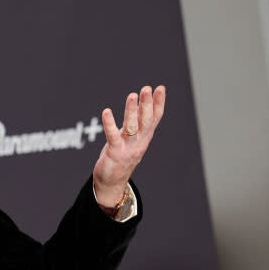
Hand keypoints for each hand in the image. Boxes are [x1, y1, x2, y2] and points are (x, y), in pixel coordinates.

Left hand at [93, 85, 165, 206]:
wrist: (113, 181)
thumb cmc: (122, 154)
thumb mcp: (134, 137)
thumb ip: (138, 121)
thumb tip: (142, 101)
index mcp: (145, 136)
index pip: (155, 118)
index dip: (159, 103)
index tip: (161, 88)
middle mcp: (139, 141)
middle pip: (146, 121)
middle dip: (147, 105)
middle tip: (147, 89)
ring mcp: (127, 147)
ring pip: (132, 127)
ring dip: (132, 111)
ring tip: (132, 95)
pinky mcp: (114, 152)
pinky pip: (112, 136)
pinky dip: (109, 124)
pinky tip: (106, 112)